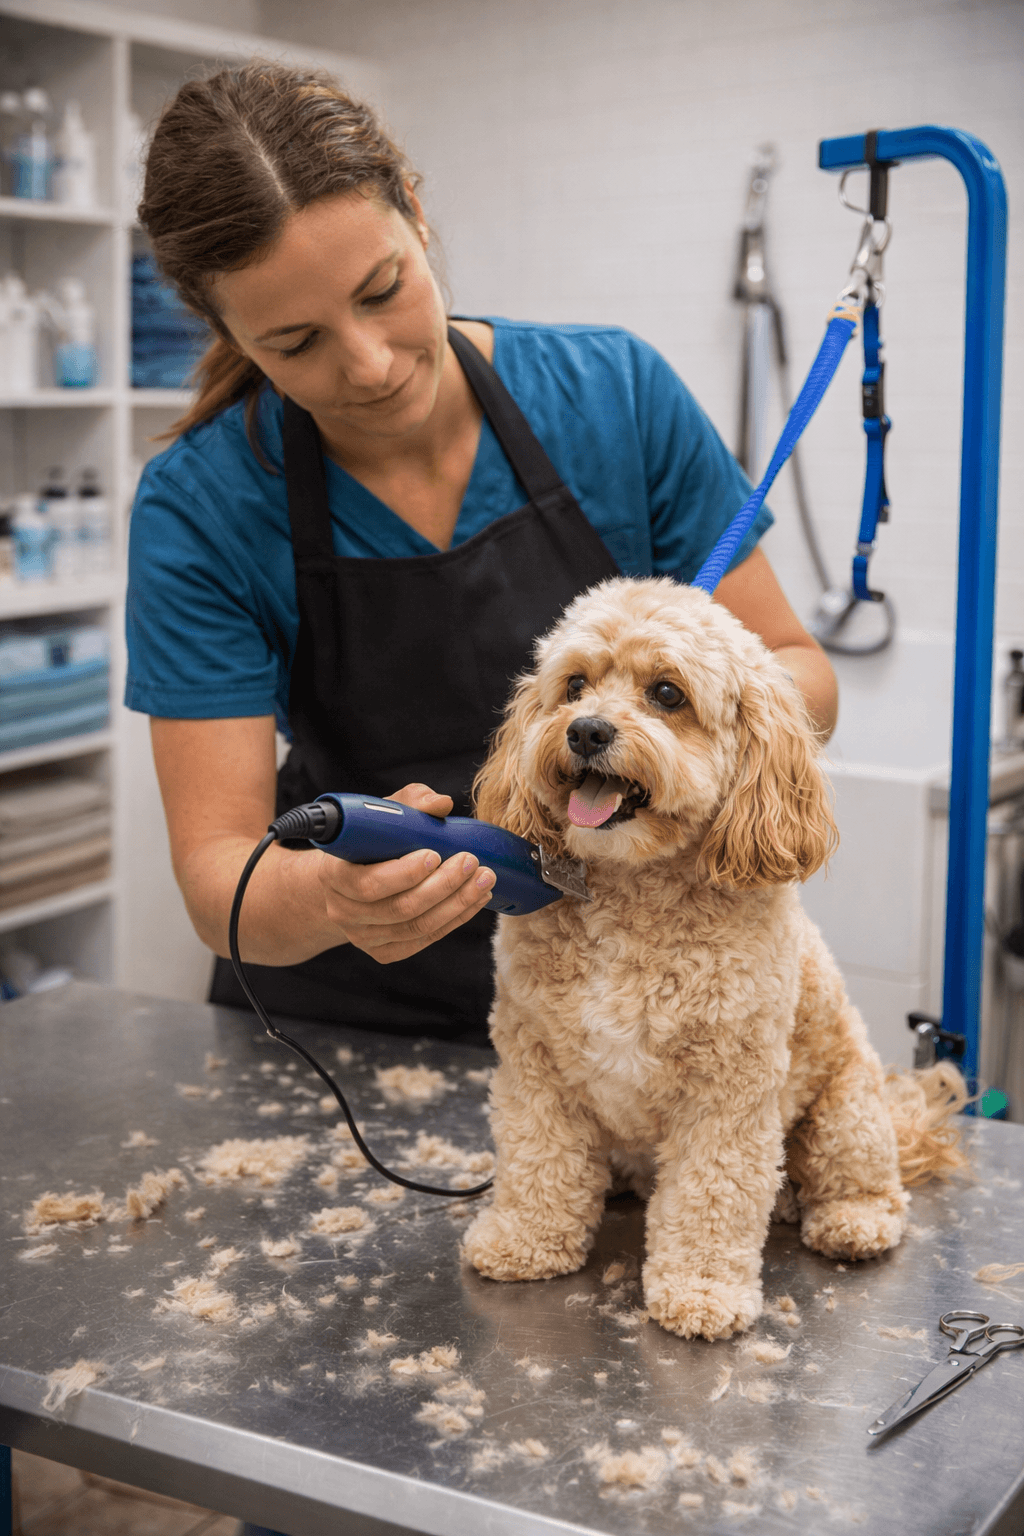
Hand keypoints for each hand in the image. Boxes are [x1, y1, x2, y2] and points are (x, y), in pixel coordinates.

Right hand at [316, 783, 495, 963]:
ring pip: (417, 927)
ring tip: (483, 880)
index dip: (405, 872)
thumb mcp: (383, 814)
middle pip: (400, 908)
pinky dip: (455, 920)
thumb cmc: (369, 842)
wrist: (349, 878)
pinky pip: (424, 940)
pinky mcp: (384, 951)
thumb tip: (441, 804)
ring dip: (457, 904)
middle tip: (471, 862)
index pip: (369, 883)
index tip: (436, 853)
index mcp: (334, 875)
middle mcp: (343, 911)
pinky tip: (475, 900)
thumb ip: (411, 803)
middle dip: (443, 885)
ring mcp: (362, 936)